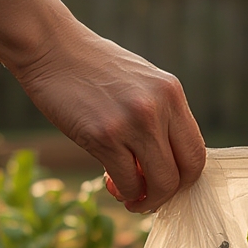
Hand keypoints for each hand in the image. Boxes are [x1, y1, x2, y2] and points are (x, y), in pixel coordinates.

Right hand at [15, 21, 205, 212]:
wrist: (49, 47)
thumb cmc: (93, 69)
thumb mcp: (141, 84)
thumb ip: (160, 117)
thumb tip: (168, 166)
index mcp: (172, 93)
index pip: (198, 151)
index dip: (186, 177)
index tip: (168, 184)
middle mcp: (159, 107)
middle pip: (185, 172)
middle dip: (169, 194)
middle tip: (150, 197)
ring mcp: (133, 122)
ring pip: (161, 183)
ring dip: (147, 200)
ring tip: (131, 197)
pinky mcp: (104, 136)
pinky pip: (128, 182)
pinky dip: (124, 193)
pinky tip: (112, 184)